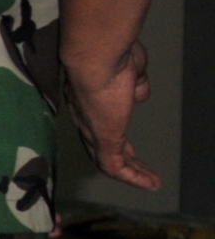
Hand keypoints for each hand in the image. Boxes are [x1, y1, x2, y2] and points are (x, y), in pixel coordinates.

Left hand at [67, 40, 160, 190]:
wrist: (97, 56)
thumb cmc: (113, 54)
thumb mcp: (131, 70)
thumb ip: (135, 83)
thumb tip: (137, 91)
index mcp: (90, 100)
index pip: (102, 124)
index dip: (117, 135)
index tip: (131, 146)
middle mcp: (86, 117)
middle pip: (103, 145)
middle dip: (125, 158)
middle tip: (141, 169)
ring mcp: (92, 130)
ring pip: (110, 160)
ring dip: (133, 172)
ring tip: (152, 182)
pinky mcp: (103, 139)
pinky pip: (115, 166)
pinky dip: (134, 177)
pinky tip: (151, 184)